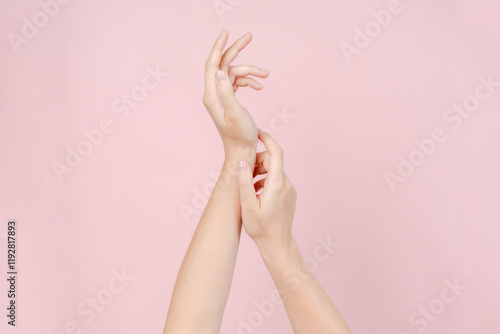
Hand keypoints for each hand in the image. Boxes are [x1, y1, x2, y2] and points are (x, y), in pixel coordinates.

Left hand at [203, 29, 268, 156]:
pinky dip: (249, 81)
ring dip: (250, 72)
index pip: (212, 65)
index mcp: (212, 96)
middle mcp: (214, 94)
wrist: (243, 150)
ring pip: (234, 73)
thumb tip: (220, 70)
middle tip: (249, 36)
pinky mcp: (229, 100)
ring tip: (266, 75)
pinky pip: (238, 82)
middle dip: (236, 50)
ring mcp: (221, 96)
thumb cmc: (240, 135)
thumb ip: (226, 92)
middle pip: (223, 64)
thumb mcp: (234, 113)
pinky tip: (259, 85)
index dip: (218, 47)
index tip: (226, 33)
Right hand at [235, 130, 296, 251]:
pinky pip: (277, 181)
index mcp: (277, 184)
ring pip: (274, 172)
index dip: (267, 139)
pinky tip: (255, 193)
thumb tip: (241, 162)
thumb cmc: (261, 228)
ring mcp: (289, 190)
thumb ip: (244, 182)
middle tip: (243, 170)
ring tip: (247, 186)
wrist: (277, 244)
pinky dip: (265, 181)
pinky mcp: (289, 196)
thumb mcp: (247, 205)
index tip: (257, 133)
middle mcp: (286, 184)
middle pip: (273, 162)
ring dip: (260, 172)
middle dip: (258, 161)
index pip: (276, 153)